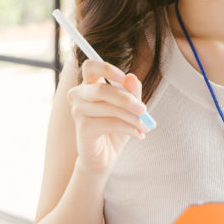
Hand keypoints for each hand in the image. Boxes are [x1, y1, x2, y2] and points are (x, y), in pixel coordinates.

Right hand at [67, 60, 148, 174]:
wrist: (105, 157)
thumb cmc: (115, 128)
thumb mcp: (129, 108)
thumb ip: (132, 92)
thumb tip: (131, 77)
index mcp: (89, 85)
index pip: (90, 66)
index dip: (106, 68)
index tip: (124, 77)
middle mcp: (79, 95)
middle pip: (101, 88)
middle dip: (127, 99)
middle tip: (144, 109)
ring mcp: (78, 112)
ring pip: (109, 108)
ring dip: (132, 118)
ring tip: (145, 126)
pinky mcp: (83, 129)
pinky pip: (110, 123)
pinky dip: (128, 128)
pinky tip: (138, 135)